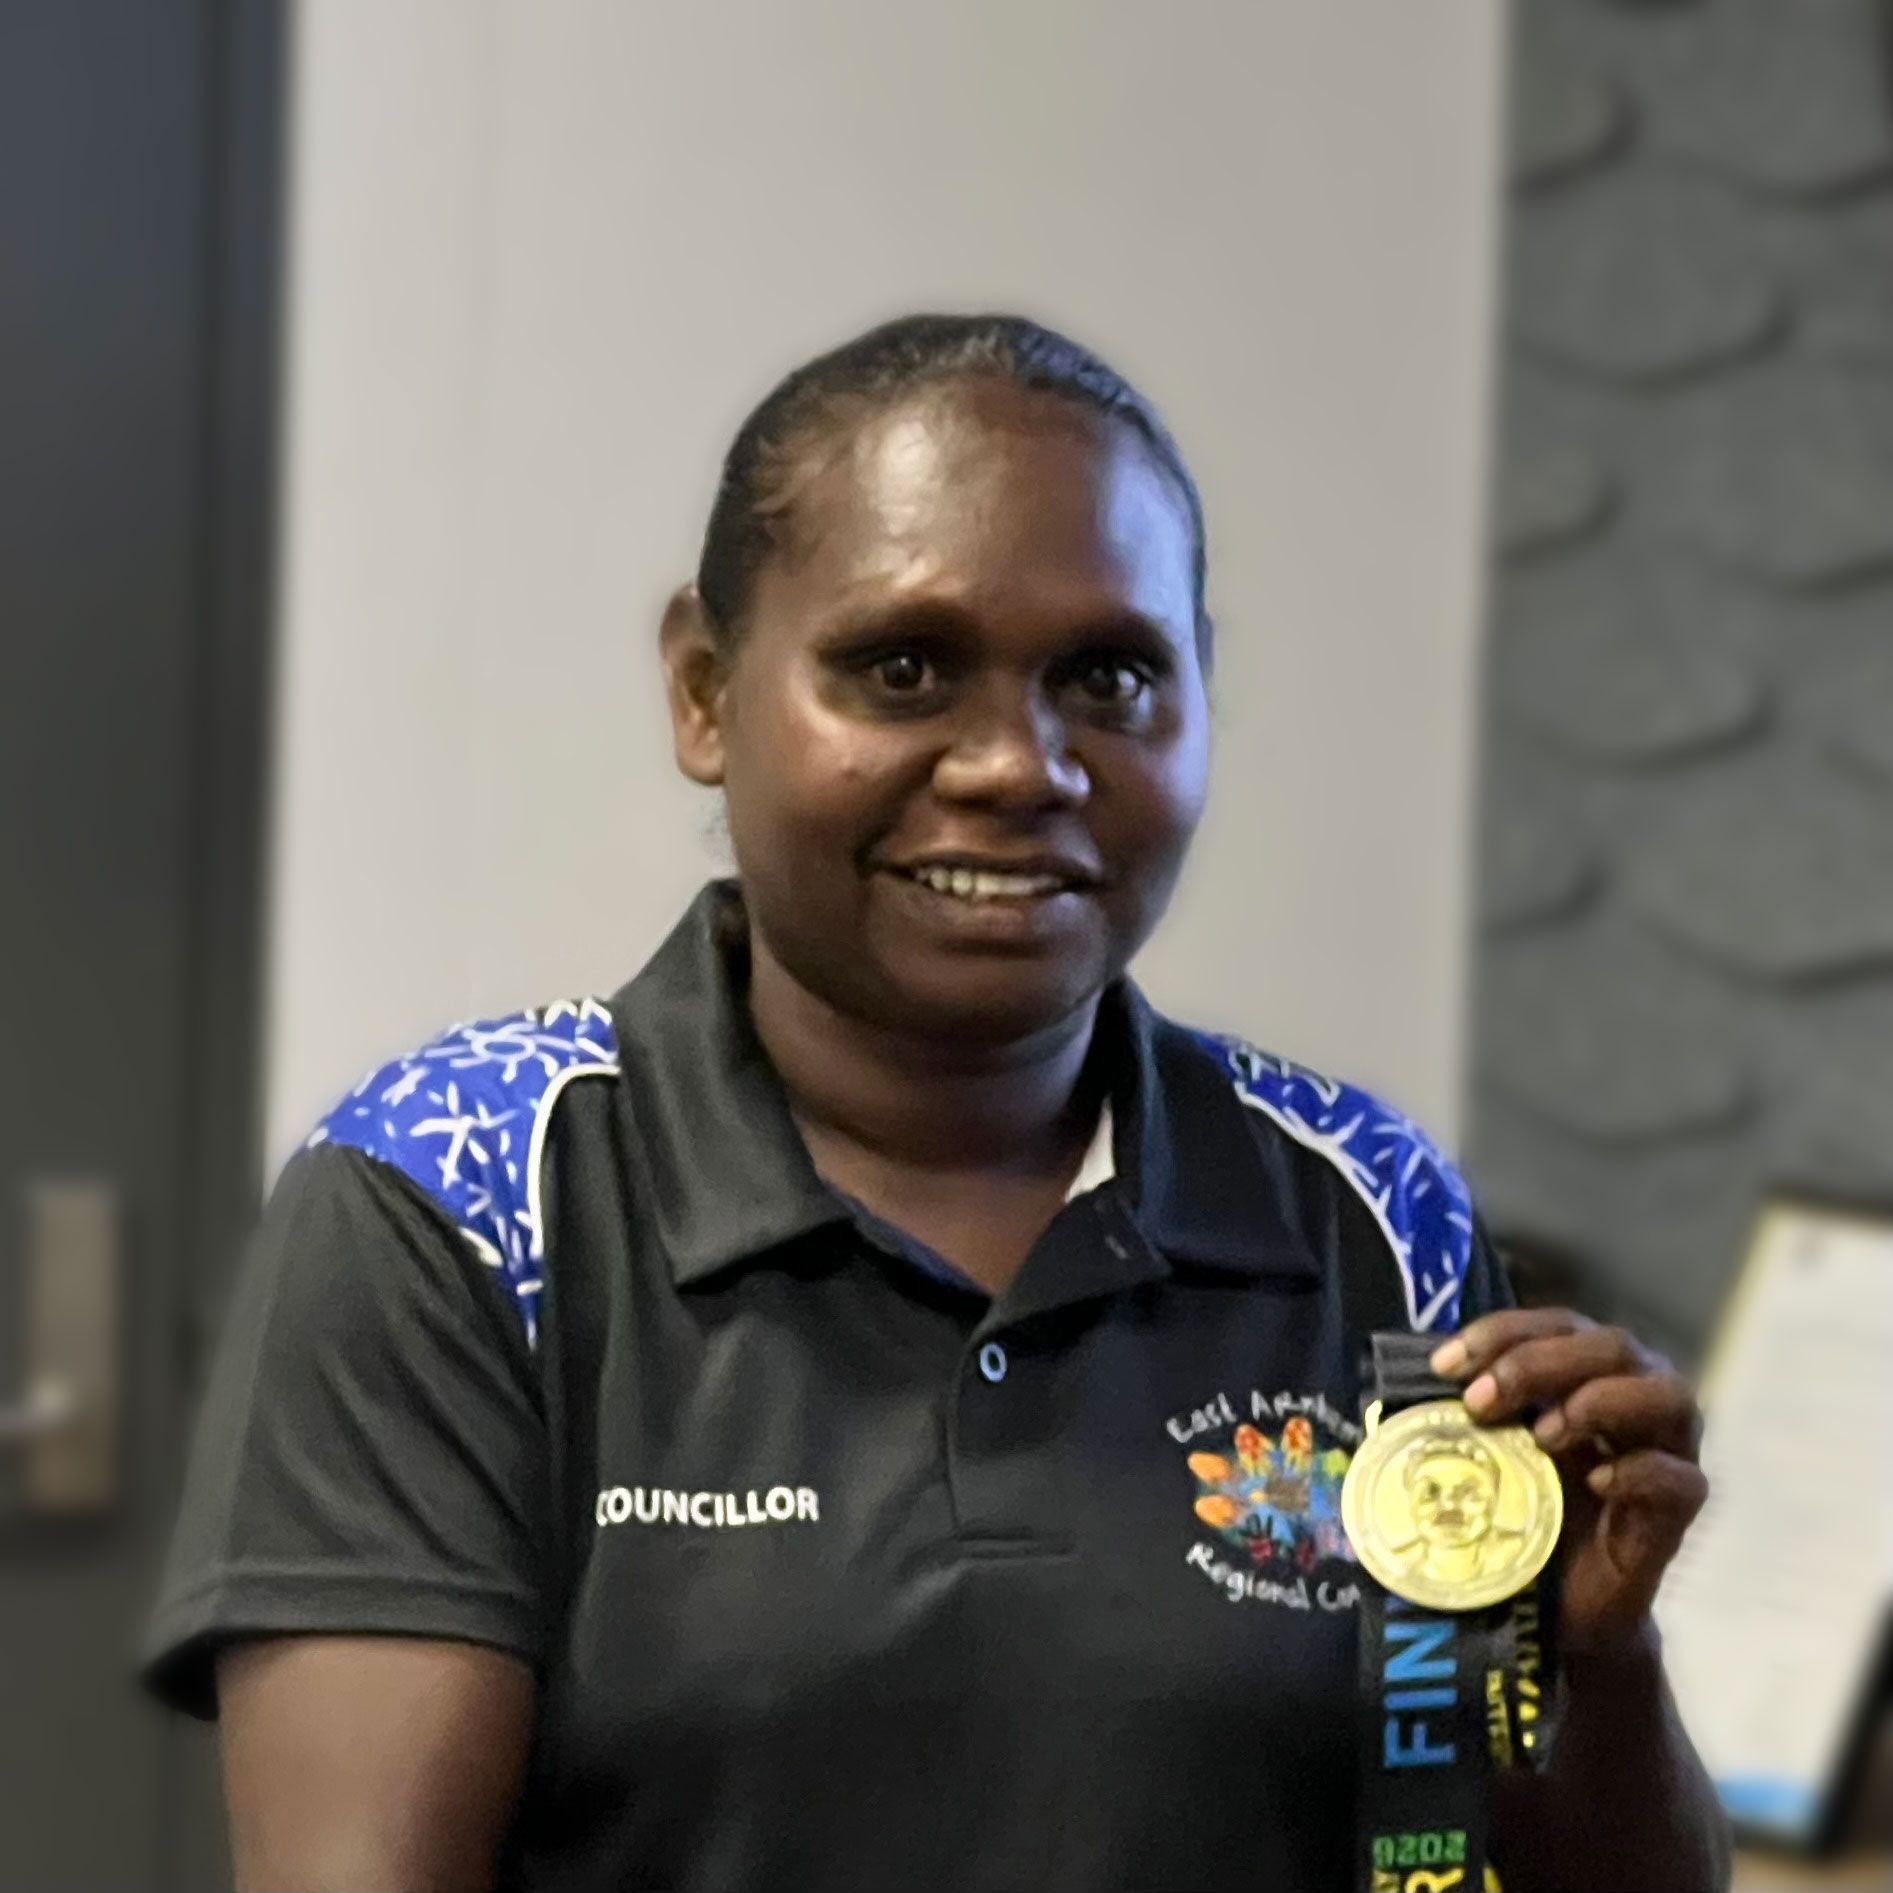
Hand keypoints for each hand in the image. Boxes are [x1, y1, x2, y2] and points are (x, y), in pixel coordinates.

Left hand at [1429, 1309, 1706, 1655]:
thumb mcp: (1487, 1455)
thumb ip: (1464, 1415)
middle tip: (1482, 1401)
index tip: (1445, 1364)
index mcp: (1587, 1373)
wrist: (1558, 1605)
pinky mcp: (1680, 1511)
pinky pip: (1682, 1477)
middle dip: (1540, 1361)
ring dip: (1599, 1400)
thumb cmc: (1522, 1513)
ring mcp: (1667, 1450)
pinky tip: (1595, 1479)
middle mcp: (1635, 1397)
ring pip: (1668, 1392)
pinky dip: (1639, 1470)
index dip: (1503, 1332)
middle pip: (1612, 1344)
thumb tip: (1395, 1390)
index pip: (1557, 1324)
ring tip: (1543, 1435)